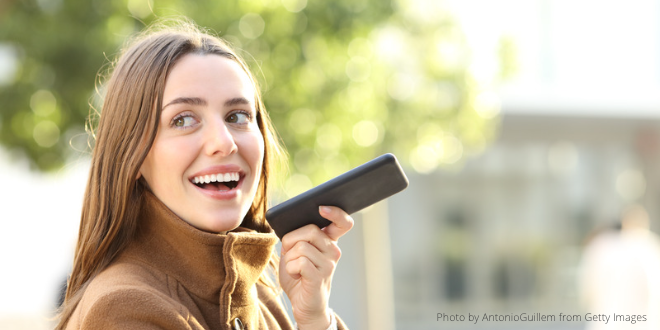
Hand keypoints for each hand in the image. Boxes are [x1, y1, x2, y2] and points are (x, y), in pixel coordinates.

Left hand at [278, 205, 353, 329]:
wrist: (303, 304)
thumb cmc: (298, 276)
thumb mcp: (294, 252)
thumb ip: (295, 237)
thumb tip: (288, 225)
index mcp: (329, 241)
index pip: (342, 222)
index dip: (335, 212)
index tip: (322, 207)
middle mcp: (333, 250)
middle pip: (310, 230)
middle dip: (291, 239)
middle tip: (289, 252)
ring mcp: (329, 263)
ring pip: (301, 247)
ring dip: (289, 258)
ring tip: (294, 268)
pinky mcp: (320, 276)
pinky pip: (299, 262)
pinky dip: (290, 268)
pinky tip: (295, 275)